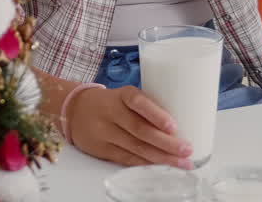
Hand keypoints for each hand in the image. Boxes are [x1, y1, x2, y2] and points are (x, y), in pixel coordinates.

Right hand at [67, 85, 194, 168]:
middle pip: (140, 130)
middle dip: (166, 143)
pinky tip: (159, 167)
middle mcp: (112, 113)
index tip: (174, 126)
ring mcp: (105, 133)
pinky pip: (126, 159)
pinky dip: (145, 164)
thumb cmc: (110, 102)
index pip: (138, 102)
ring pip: (135, 148)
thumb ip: (147, 107)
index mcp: (121, 95)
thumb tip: (183, 121)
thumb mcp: (125, 95)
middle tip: (187, 149)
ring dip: (161, 158)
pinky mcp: (102, 149)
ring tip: (181, 163)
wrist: (75, 109)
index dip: (156, 115)